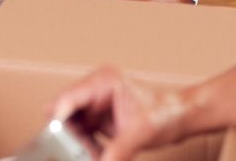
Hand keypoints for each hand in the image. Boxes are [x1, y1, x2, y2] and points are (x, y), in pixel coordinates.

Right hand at [50, 67, 187, 160]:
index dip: (57, 123)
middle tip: (80, 156)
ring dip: (79, 149)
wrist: (180, 118)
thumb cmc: (166, 114)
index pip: (67, 100)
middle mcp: (95, 91)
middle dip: (69, 141)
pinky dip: (87, 152)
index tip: (55, 145)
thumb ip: (118, 151)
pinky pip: (81, 140)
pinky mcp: (97, 120)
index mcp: (104, 82)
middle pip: (64, 118)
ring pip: (70, 132)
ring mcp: (95, 106)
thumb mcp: (141, 133)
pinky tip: (103, 155)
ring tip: (98, 155)